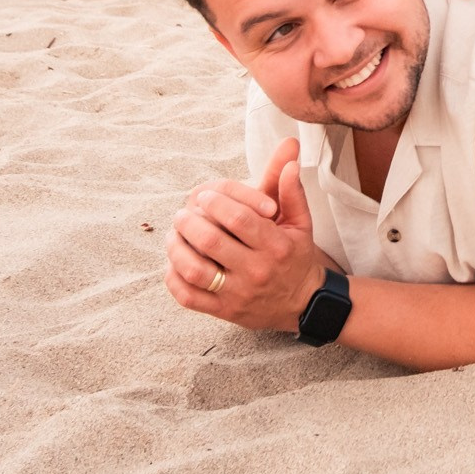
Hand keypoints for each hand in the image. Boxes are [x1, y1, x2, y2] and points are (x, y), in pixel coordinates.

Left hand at [165, 138, 326, 332]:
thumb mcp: (301, 223)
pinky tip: (174, 263)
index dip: (216, 203)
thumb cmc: (296, 256)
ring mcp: (238, 293)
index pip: (239, 219)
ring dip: (176, 249)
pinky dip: (174, 279)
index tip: (204, 197)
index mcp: (276, 246)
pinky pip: (188, 297)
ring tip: (173, 235)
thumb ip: (292, 192)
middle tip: (183, 214)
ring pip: (195, 271)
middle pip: (211, 242)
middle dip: (190, 222)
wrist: (302, 303)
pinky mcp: (224, 311)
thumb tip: (290, 162)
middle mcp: (257, 271)